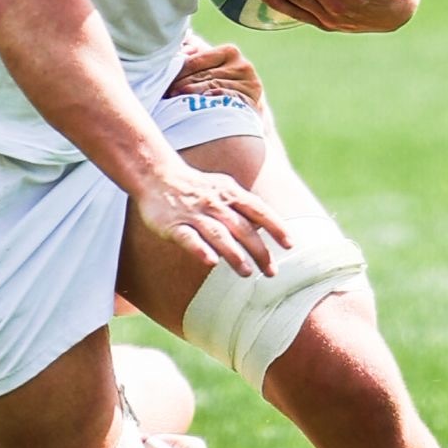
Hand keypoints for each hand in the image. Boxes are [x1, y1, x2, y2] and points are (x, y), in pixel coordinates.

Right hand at [132, 157, 289, 277]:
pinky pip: (189, 238)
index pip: (258, 210)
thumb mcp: (224, 188)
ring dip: (234, 254)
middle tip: (271, 272)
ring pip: (218, 235)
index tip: (290, 244)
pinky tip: (210, 262)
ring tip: (246, 273)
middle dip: (259, 251)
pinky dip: (200, 249)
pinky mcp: (173, 225)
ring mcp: (194, 214)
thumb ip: (244, 206)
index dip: (275, 227)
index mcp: (230, 193)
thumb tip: (267, 227)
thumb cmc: (196, 186)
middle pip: (242, 228)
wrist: (157, 174)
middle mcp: (215, 203)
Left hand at [164, 39, 265, 113]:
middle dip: (181, 84)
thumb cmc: (222, 83)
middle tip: (166, 93)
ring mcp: (248, 83)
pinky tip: (201, 104)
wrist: (246, 106)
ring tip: (175, 101)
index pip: (196, 61)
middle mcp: (242, 65)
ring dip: (192, 95)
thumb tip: (177, 41)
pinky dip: (213, 100)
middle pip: (203, 75)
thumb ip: (196, 54)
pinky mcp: (250, 99)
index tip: (163, 79)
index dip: (177, 70)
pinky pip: (227, 98)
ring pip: (211, 87)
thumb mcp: (212, 66)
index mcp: (229, 52)